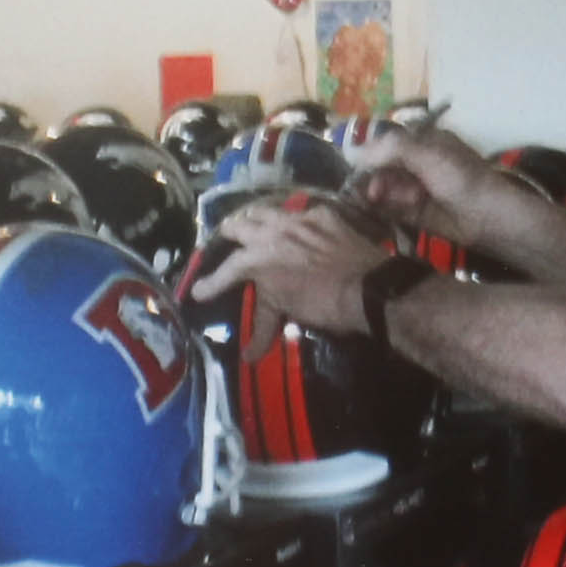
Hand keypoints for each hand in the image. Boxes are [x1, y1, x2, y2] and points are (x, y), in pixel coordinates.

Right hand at [189, 200, 387, 359]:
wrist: (368, 287)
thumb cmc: (323, 304)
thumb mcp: (288, 311)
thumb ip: (265, 323)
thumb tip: (250, 356)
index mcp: (257, 258)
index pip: (226, 271)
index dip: (210, 283)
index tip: (197, 292)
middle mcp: (272, 232)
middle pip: (238, 225)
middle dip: (227, 234)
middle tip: (224, 240)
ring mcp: (298, 219)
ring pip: (265, 210)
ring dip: (253, 218)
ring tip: (250, 224)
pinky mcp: (323, 214)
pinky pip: (299, 212)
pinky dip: (291, 219)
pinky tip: (294, 224)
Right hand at [355, 128, 501, 245]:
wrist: (488, 217)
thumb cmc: (461, 178)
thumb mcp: (427, 154)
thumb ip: (391, 149)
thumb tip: (353, 152)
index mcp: (424, 142)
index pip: (387, 142)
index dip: (369, 152)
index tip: (353, 164)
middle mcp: (419, 163)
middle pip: (382, 166)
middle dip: (373, 176)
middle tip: (372, 189)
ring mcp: (417, 189)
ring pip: (384, 188)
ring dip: (377, 193)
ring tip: (379, 199)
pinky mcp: (416, 214)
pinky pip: (390, 209)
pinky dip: (380, 209)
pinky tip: (374, 210)